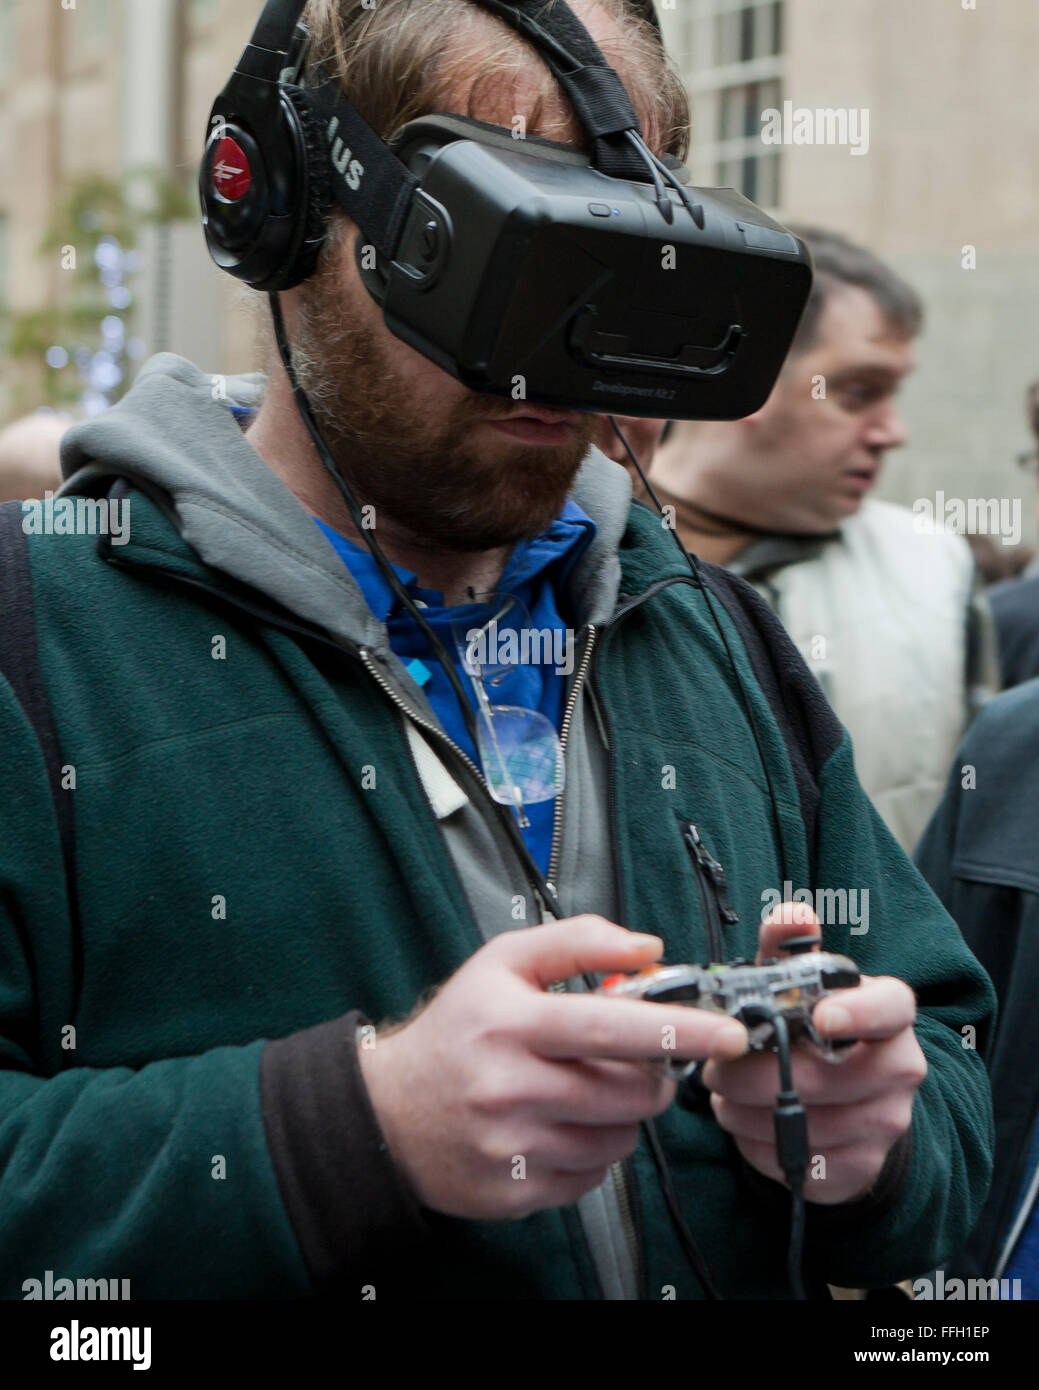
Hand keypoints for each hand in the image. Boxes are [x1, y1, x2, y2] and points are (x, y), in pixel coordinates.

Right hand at [358, 916, 748, 1220]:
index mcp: (511, 1022)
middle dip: (652, 1075)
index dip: (678, 1028)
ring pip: (620, 1138)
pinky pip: (594, 1177)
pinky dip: (594, 1151)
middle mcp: (510, 1087)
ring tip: (587, 1092)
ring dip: (623, 1115)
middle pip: (629, 1091)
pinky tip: (562, 1127)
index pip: (611, 1026)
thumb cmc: (456, 1031)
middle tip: (638, 1061)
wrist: (388, 1114)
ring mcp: (512, 1146)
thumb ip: (577, 941)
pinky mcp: (515, 1192)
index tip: (726, 1030)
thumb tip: (649, 948)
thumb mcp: (502, 963)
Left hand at [701, 903, 926, 1203]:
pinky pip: (795, 1160)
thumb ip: (791, 946)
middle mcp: (900, 1069)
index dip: (858, 1013)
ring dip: (744, 1110)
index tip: (821, 1016)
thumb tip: (792, 915)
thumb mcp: (802, 983)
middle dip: (753, 1073)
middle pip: (822, 1077)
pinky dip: (756, 1143)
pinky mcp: (861, 1167)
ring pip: (802, 1124)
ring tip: (723, 1091)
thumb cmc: (817, 1030)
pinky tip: (745, 1121)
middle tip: (714, 1066)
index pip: (890, 1009)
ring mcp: (886, 1123)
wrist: (853, 1102)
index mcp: (890, 1014)